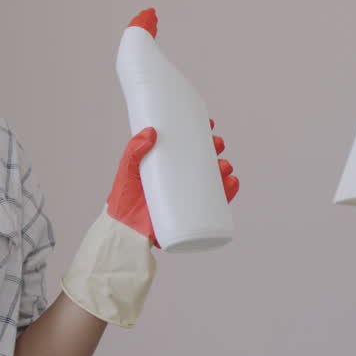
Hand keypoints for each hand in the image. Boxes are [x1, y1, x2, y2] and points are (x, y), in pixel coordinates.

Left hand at [106, 121, 238, 247]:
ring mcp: (188, 197)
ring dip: (224, 169)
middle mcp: (180, 180)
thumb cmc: (123, 200)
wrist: (124, 232)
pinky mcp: (193, 215)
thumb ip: (133, 151)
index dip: (201, 134)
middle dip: (215, 149)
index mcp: (167, 165)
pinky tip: (232, 182)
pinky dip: (228, 192)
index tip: (209, 123)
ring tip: (224, 165)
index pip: (188, 146)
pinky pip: (216, 204)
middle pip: (204, 160)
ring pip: (213, 180)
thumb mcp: (127, 171)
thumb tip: (151, 131)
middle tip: (217, 144)